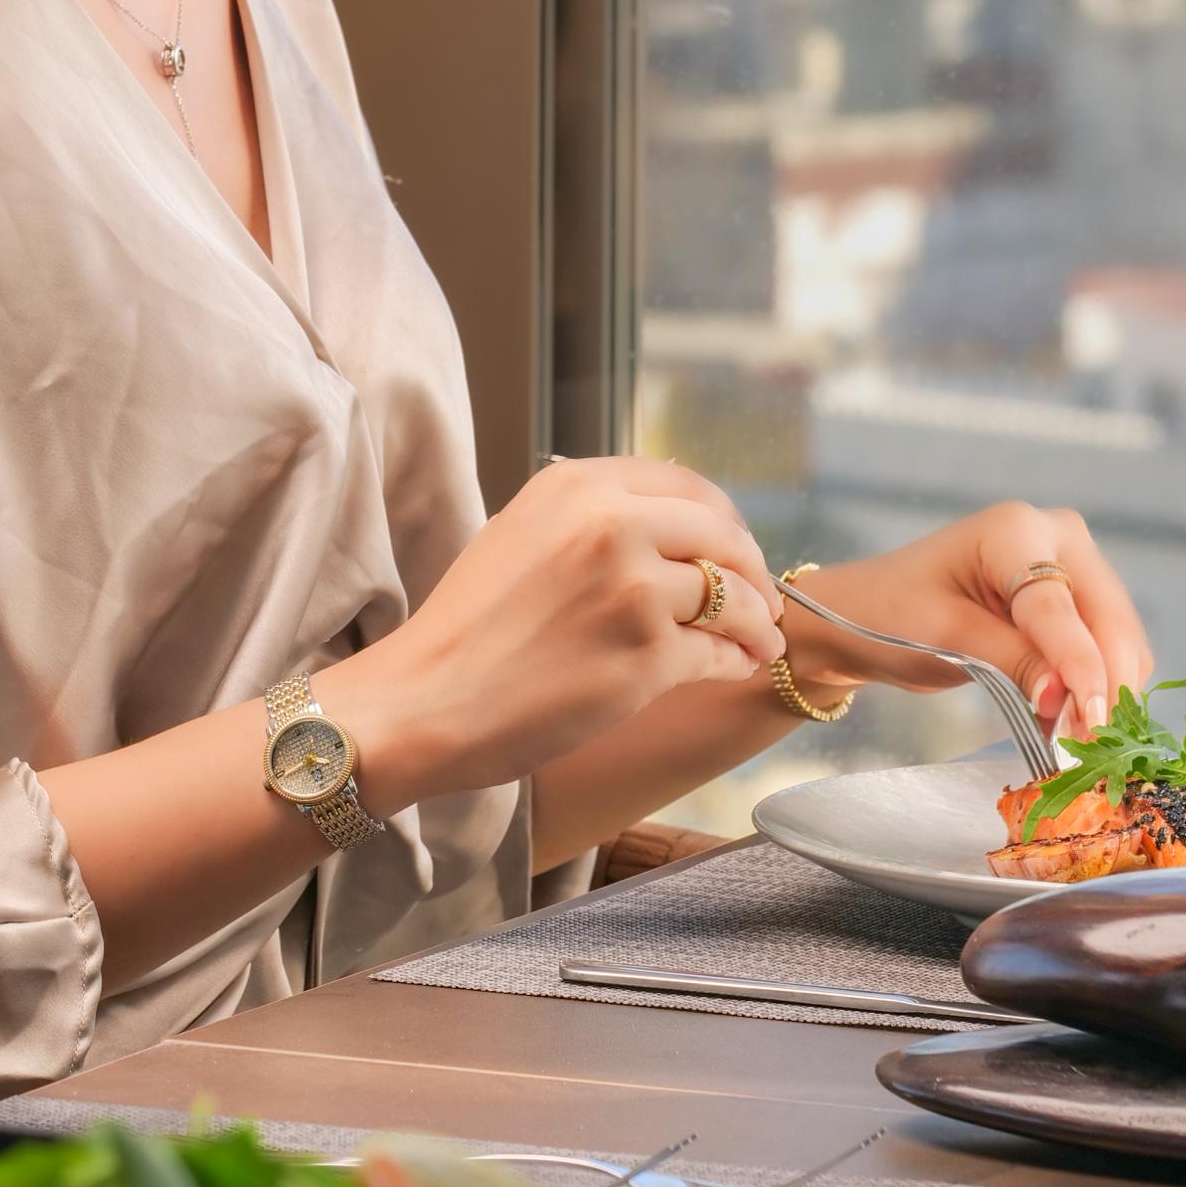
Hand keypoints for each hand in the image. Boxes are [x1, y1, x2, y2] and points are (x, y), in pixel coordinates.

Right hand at [332, 456, 786, 806]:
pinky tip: (734, 667)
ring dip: (755, 622)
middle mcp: (612, 524)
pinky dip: (736, 661)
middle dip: (751, 569)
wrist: (424, 701)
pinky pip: (720, 652)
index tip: (733, 547)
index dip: (722, 519)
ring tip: (761, 641)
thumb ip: (588, 521)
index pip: (687, 485)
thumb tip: (667, 532)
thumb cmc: (465, 631)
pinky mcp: (648, 656)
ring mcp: (635, 589)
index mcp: (577, 486)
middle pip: (722, 535)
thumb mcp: (521, 537)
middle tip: (760, 597)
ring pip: (732, 596)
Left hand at [783, 505, 1151, 740]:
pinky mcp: (1077, 597)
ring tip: (1075, 740)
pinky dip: (1096, 686)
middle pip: (1108, 618)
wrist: (870, 613)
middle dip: (1105, 684)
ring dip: (1105, 690)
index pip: (1060, 607)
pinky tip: (1067, 719)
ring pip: (1117, 637)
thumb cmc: (892, 615)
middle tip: (1090, 747)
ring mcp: (1073, 564)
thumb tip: (1066, 697)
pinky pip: (1106, 646)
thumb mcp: (945, 639)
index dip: (1080, 666)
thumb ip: (1011, 662)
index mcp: (1015, 530)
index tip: (1092, 721)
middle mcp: (1057, 536)